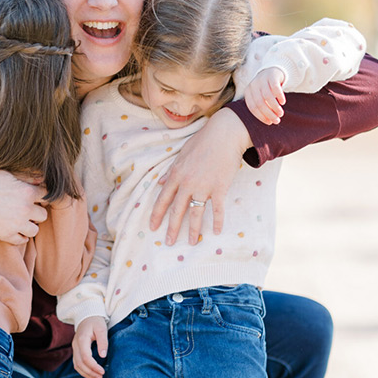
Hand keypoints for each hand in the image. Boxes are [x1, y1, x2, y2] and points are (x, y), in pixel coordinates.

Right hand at [0, 170, 47, 244]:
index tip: (36, 197)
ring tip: (21, 221)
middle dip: (36, 212)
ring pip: (35, 230)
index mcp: (27, 192)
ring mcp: (16, 224)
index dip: (42, 196)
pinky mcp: (6, 235)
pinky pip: (21, 241)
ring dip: (30, 226)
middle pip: (43, 215)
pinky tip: (15, 230)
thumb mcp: (8, 175)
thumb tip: (40, 181)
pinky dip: (20, 236)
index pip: (47, 196)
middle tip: (27, 210)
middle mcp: (25, 209)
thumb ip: (26, 179)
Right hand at [72, 316, 107, 377]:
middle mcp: (75, 345)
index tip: (102, 371)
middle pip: (80, 363)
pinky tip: (91, 374)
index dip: (94, 367)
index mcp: (82, 339)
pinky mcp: (76, 350)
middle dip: (90, 372)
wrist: (87, 315)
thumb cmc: (95, 321)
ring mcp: (74, 348)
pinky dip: (83, 371)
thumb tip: (103, 356)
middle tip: (101, 377)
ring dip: (86, 373)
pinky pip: (77, 363)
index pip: (85, 357)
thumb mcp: (101, 328)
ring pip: (77, 365)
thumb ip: (103, 342)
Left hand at [149, 108, 252, 244]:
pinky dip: (217, 221)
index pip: (163, 199)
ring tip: (191, 242)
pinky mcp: (219, 188)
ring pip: (196, 213)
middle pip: (177, 210)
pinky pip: (217, 209)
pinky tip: (216, 232)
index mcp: (176, 174)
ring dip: (193, 230)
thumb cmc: (203, 142)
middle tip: (169, 242)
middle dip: (172, 228)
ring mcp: (204, 186)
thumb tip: (161, 183)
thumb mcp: (181, 154)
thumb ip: (171, 171)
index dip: (157, 214)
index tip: (153, 227)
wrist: (224, 135)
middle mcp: (188, 183)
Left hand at [242, 68, 286, 124]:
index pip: (252, 107)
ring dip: (274, 107)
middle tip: (277, 120)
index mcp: (248, 92)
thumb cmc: (266, 89)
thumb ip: (263, 107)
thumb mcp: (261, 97)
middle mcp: (253, 85)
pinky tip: (283, 102)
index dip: (260, 116)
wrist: (272, 71)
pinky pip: (275, 87)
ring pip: (267, 96)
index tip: (269, 123)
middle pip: (259, 103)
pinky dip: (279, 96)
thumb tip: (270, 121)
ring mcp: (261, 79)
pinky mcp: (271, 76)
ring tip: (281, 114)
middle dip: (268, 113)